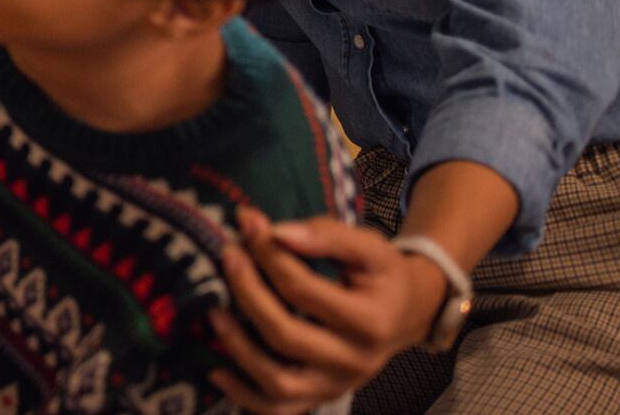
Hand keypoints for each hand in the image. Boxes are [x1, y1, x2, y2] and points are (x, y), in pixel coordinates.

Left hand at [206, 207, 446, 412]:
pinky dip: (244, 396)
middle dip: (248, 292)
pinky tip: (216, 370)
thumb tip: (277, 233)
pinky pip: (277, 408)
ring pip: (279, 382)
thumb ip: (326, 237)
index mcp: (371, 323)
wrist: (406, 312)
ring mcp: (336, 386)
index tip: (247, 223)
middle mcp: (355, 363)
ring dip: (239, 348)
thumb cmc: (382, 275)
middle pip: (286, 335)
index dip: (269, 255)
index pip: (304, 290)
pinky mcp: (321, 397)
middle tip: (228, 255)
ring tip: (214, 311)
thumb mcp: (368, 246)